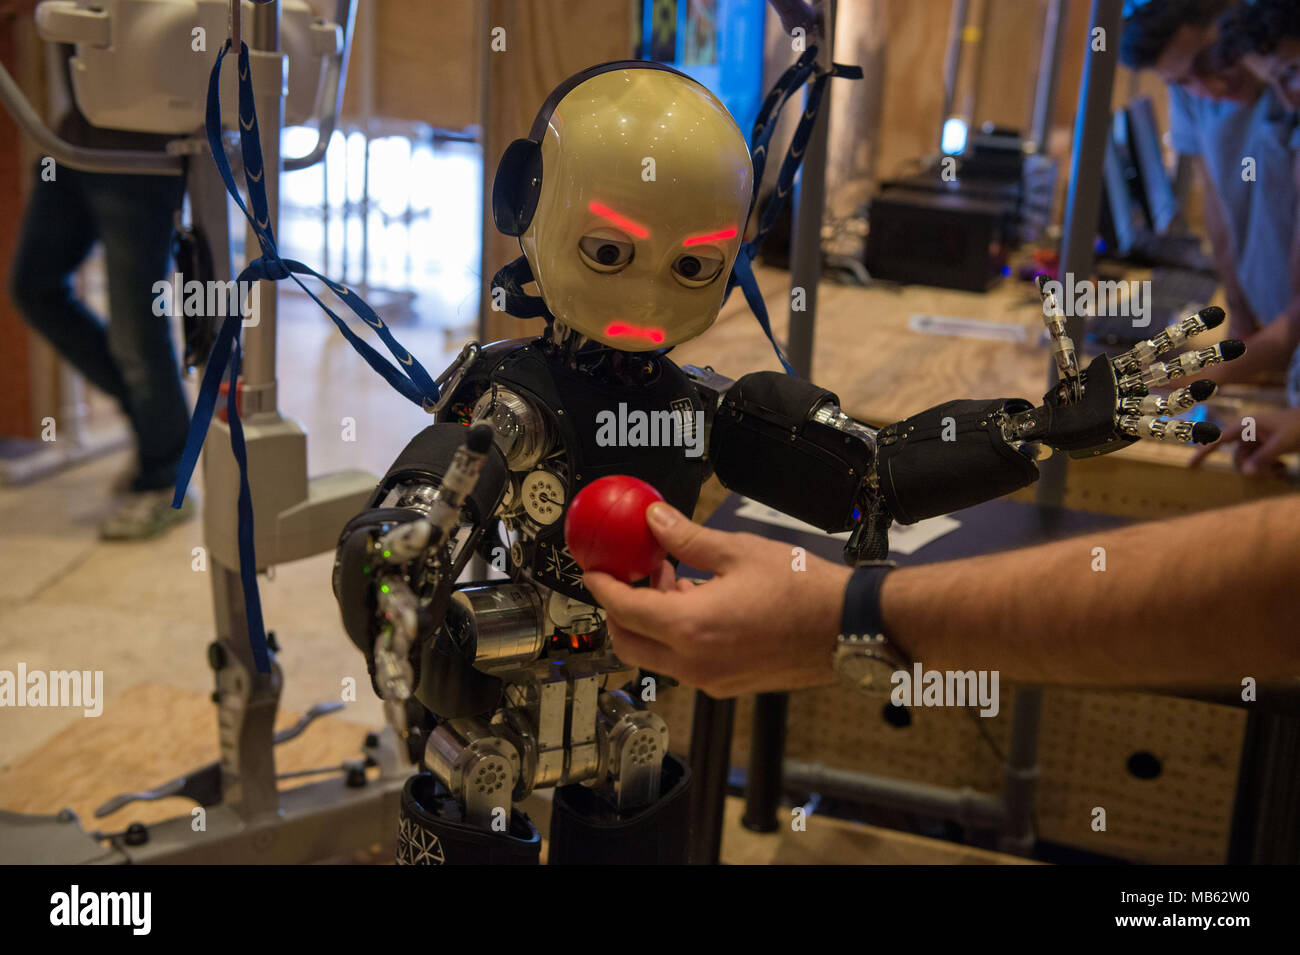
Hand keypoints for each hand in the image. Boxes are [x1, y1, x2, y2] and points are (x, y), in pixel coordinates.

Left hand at [584, 503, 851, 697]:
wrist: (849, 627)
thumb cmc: (803, 589)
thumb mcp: (738, 551)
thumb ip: (687, 538)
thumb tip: (653, 519)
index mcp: (691, 628)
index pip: (623, 610)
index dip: (602, 586)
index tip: (593, 569)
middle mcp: (694, 663)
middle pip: (629, 642)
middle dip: (619, 609)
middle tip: (629, 574)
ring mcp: (711, 679)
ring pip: (655, 655)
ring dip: (651, 620)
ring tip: (673, 578)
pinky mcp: (728, 684)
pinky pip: (683, 663)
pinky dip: (676, 636)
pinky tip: (698, 601)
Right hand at [1189, 406, 1299, 474]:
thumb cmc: (1299, 426)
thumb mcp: (1282, 443)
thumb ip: (1264, 458)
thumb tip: (1246, 473)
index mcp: (1246, 427)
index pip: (1218, 439)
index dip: (1203, 452)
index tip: (1190, 466)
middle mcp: (1248, 434)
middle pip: (1238, 459)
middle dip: (1253, 469)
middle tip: (1274, 471)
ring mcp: (1256, 441)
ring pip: (1249, 464)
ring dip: (1263, 470)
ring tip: (1282, 469)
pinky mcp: (1265, 448)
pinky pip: (1258, 463)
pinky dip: (1269, 469)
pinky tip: (1283, 467)